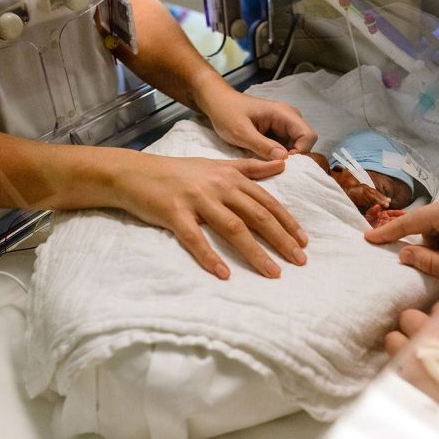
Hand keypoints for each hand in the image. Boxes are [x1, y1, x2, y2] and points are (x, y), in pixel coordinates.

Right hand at [113, 153, 307, 278]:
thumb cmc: (178, 172)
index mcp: (230, 177)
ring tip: (273, 272)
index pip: (266, 201)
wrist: (134, 172)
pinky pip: (195, 238)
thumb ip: (250, 167)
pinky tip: (223, 274)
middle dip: (281, 239)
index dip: (287, 221)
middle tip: (299, 260)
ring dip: (255, 252)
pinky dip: (209, 256)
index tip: (304, 241)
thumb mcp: (217, 165)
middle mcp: (218, 187)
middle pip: (257, 215)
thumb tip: (283, 163)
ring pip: (233, 228)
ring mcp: (196, 199)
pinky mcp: (174, 213)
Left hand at [200, 86, 317, 159]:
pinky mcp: (279, 131)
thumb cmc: (226, 113)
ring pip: (297, 146)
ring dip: (287, 157)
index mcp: (283, 114)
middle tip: (274, 166)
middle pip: (306, 142)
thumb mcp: (241, 132)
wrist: (217, 102)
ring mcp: (285, 124)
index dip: (301, 153)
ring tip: (268, 163)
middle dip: (295, 157)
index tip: (282, 164)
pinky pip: (288, 146)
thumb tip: (284, 159)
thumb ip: (263, 145)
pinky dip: (280, 155)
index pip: (308, 136)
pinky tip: (266, 159)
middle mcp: (289, 117)